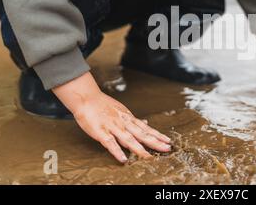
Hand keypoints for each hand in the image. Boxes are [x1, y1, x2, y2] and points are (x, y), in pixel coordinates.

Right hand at [53, 72, 171, 162]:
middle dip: (155, 142)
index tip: (168, 141)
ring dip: (139, 148)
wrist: (86, 97)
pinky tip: (123, 159)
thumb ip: (133, 120)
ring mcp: (112, 127)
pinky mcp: (100, 132)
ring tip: (149, 157)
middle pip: (141, 134)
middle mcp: (123, 123)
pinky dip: (117, 151)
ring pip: (128, 139)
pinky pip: (110, 143)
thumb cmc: (103, 105)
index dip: (157, 135)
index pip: (146, 128)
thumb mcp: (122, 110)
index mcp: (128, 118)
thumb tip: (146, 124)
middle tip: (167, 148)